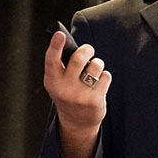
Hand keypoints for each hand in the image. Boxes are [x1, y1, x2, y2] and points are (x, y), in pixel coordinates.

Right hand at [43, 31, 111, 157]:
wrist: (77, 122)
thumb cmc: (69, 94)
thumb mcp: (59, 82)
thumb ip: (63, 67)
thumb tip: (75, 46)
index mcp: (52, 81)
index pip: (51, 61)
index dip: (55, 46)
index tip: (60, 35)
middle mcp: (64, 88)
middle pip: (78, 59)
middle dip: (86, 50)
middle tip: (88, 50)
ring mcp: (79, 95)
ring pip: (95, 66)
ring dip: (97, 64)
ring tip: (94, 70)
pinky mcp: (94, 100)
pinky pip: (106, 77)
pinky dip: (105, 77)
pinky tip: (99, 84)